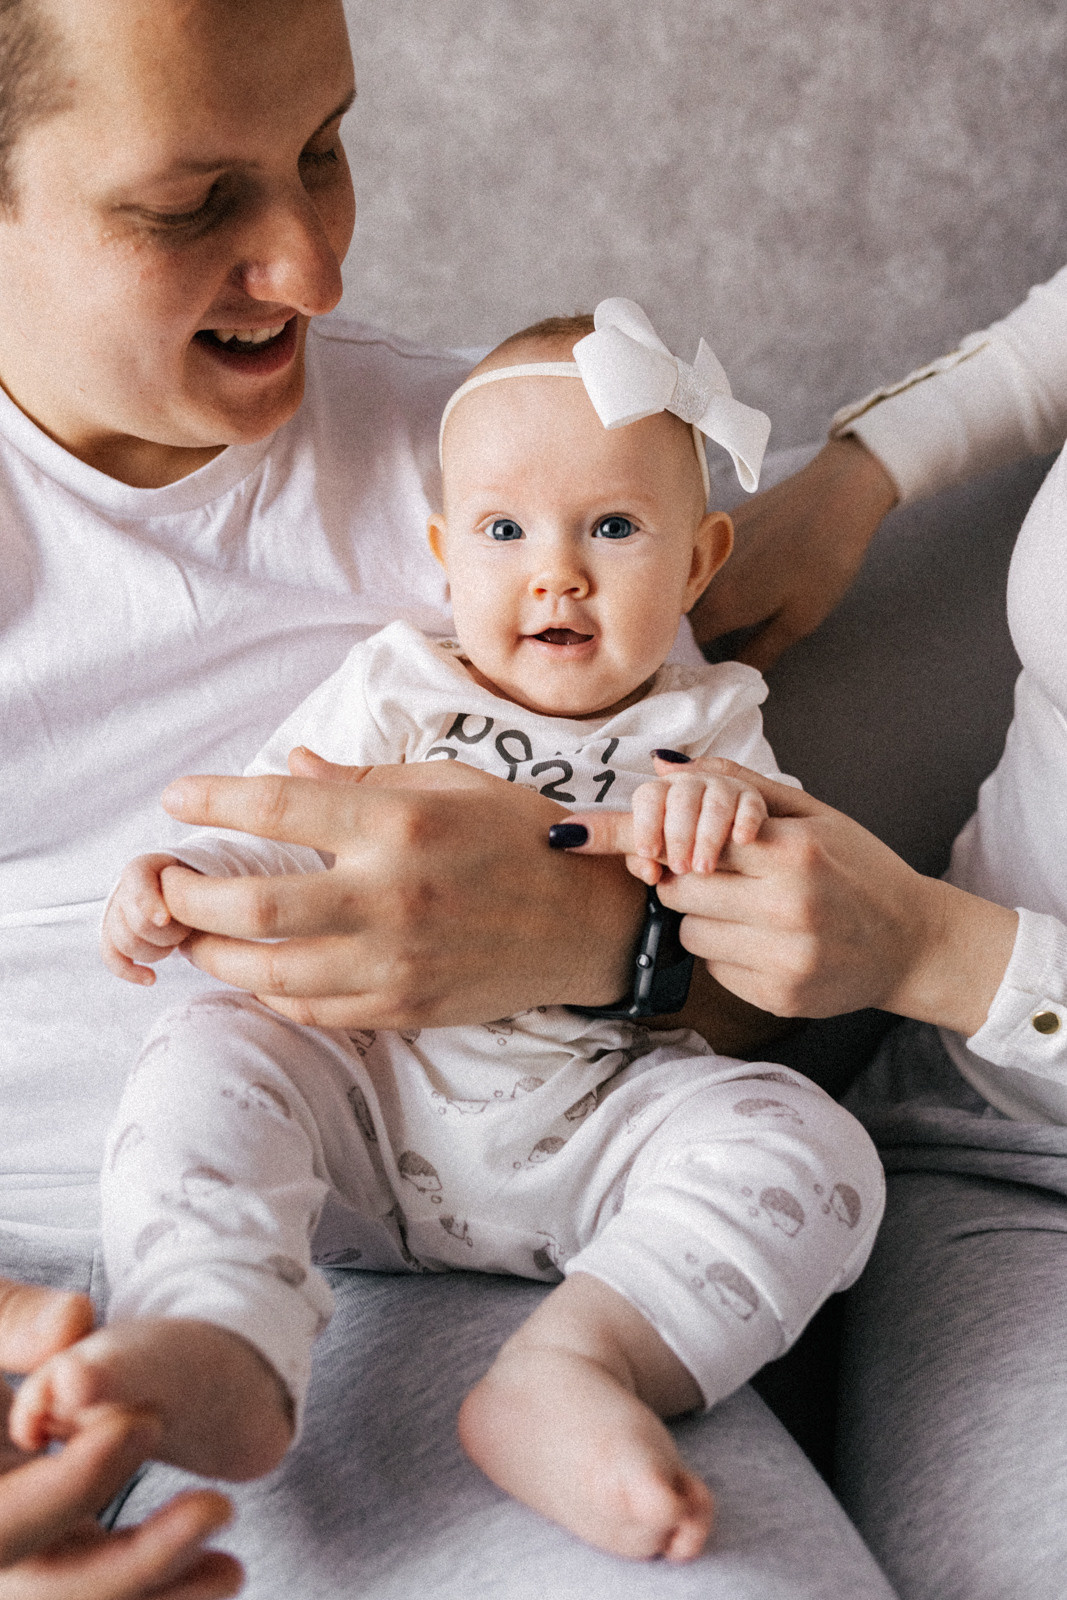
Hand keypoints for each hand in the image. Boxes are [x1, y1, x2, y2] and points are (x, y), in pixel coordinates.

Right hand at [0, 1279, 240, 1599]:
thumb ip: (14, 1320)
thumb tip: (73, 1323)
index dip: (69, 1487)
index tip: (147, 1422)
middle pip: (39, 1586)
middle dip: (129, 1563)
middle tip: (217, 1507)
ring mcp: (14, 1546)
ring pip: (71, 1595)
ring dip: (152, 1587)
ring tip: (231, 1568)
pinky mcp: (46, 1546)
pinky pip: (92, 1582)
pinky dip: (150, 1582)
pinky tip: (216, 1569)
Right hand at [101, 856, 192, 986]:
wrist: (181, 894)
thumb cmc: (194, 884)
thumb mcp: (198, 877)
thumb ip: (195, 887)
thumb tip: (195, 909)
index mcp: (141, 868)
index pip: (137, 886)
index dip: (149, 904)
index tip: (164, 920)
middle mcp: (122, 890)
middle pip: (137, 923)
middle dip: (168, 933)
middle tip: (189, 928)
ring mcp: (114, 915)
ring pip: (127, 943)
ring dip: (157, 950)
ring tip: (178, 940)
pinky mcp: (112, 938)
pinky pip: (112, 957)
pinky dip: (129, 971)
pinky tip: (151, 978)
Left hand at [155, 751, 645, 1028]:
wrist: (587, 922)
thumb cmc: (521, 839)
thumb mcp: (450, 784)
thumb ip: (363, 783)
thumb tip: (294, 766)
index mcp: (400, 825)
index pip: (277, 809)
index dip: (213, 802)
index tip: (178, 797)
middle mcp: (391, 897)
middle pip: (254, 905)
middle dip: (189, 895)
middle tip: (167, 882)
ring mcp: (395, 962)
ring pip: (269, 972)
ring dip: (214, 952)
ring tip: (194, 933)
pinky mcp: (403, 1007)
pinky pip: (310, 1010)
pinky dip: (268, 992)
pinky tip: (255, 969)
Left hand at [560, 756, 1017, 1036]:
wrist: (914, 942)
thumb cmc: (856, 866)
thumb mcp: (810, 813)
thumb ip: (735, 786)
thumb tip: (661, 765)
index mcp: (792, 852)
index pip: (689, 836)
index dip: (631, 834)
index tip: (566, 833)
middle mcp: (787, 907)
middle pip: (677, 888)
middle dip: (683, 878)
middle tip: (718, 873)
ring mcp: (783, 959)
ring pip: (688, 933)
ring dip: (701, 918)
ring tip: (751, 910)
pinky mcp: (778, 998)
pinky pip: (713, 969)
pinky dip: (725, 954)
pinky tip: (766, 943)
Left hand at [625, 759, 767, 884]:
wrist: (728, 837)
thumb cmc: (684, 846)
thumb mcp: (660, 850)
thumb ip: (644, 860)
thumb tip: (648, 872)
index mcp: (663, 791)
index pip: (649, 796)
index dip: (646, 824)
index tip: (649, 853)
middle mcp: (691, 783)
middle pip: (681, 801)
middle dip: (679, 837)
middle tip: (680, 868)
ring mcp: (723, 787)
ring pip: (714, 806)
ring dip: (708, 838)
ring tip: (704, 869)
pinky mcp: (751, 799)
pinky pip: (749, 805)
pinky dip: (746, 822)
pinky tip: (741, 841)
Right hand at [688, 436, 898, 669]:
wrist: (838, 494)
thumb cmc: (825, 561)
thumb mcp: (800, 620)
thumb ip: (761, 652)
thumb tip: (739, 672)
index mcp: (720, 605)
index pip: (686, 644)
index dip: (696, 658)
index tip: (710, 664)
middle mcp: (702, 575)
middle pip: (680, 614)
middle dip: (691, 632)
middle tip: (720, 640)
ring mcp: (706, 545)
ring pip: (686, 585)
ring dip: (697, 602)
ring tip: (729, 609)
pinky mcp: (717, 524)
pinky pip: (698, 559)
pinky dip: (706, 575)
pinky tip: (736, 576)